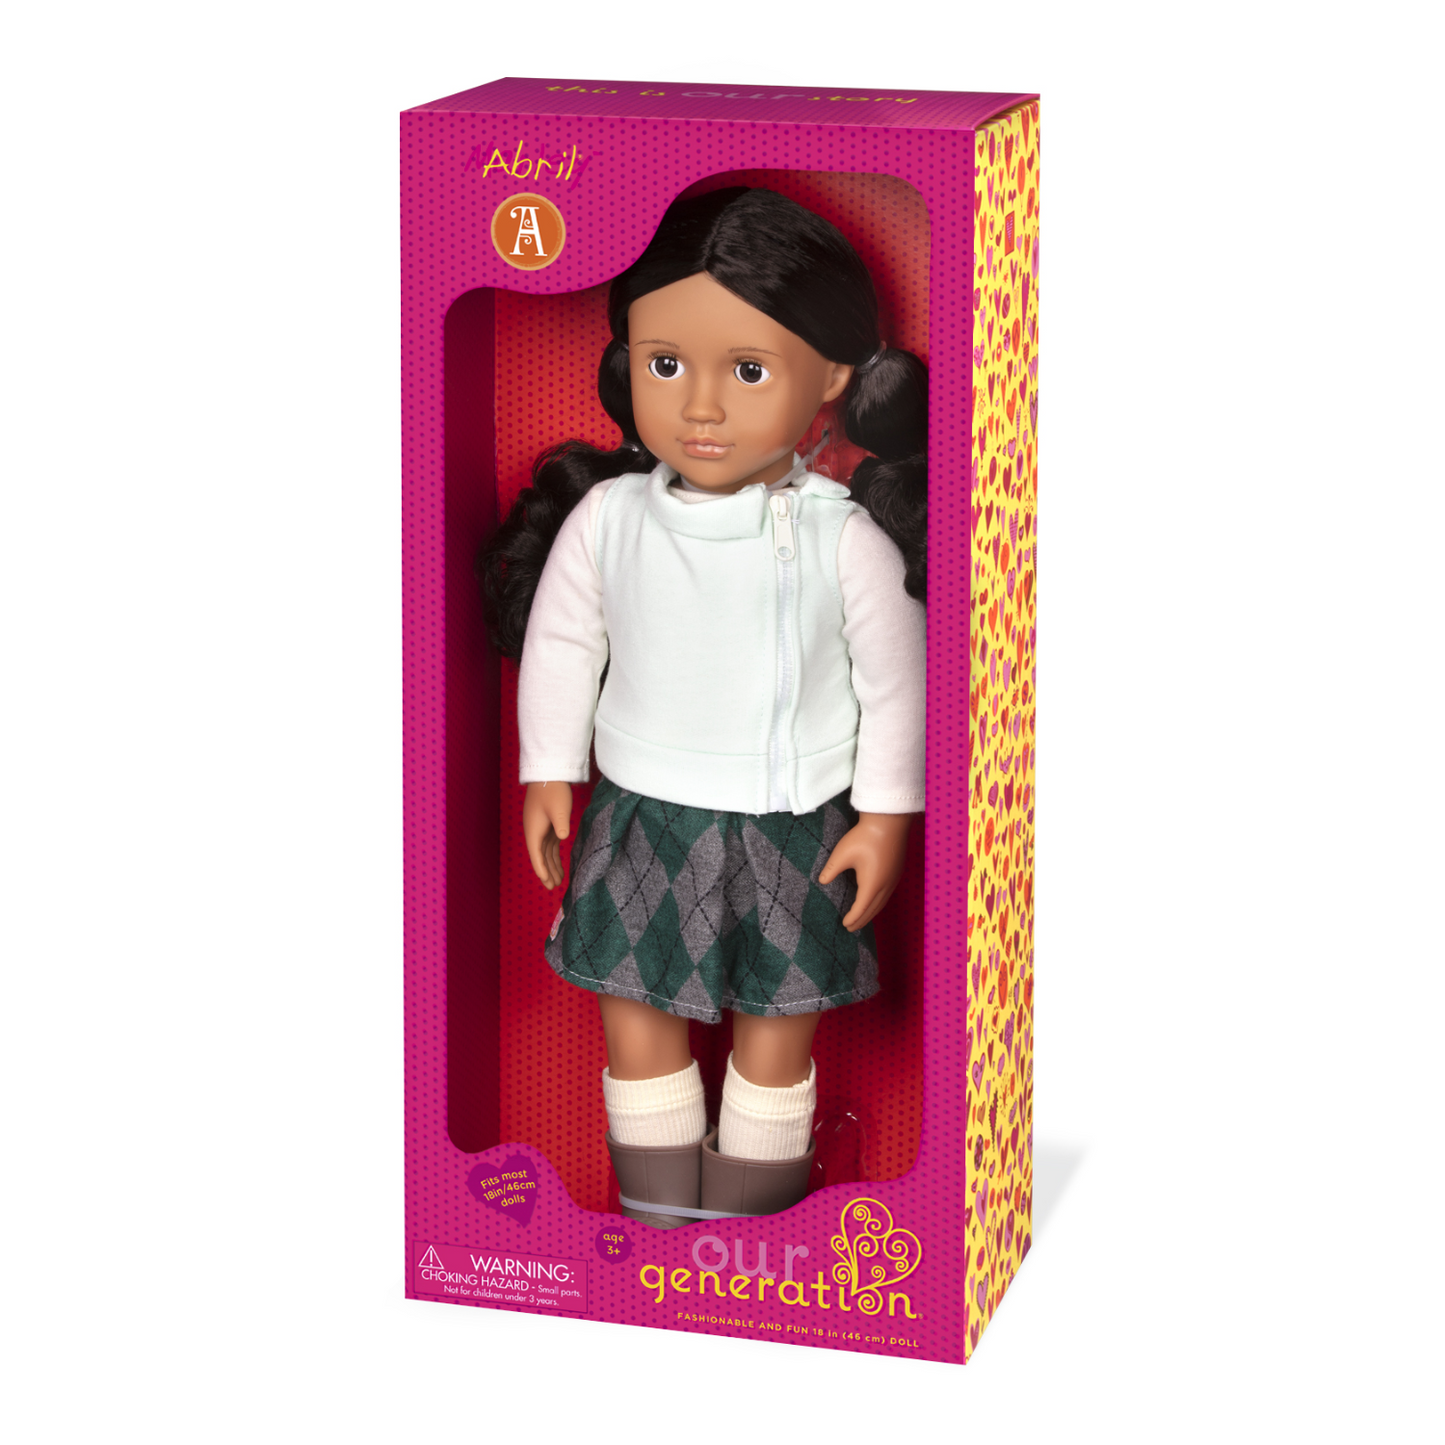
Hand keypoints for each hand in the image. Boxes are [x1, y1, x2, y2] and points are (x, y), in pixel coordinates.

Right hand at [523, 781, 572, 889]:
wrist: (549, 775)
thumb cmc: (553, 790)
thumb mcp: (559, 808)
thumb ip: (561, 824)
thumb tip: (562, 838)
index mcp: (534, 830)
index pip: (537, 855)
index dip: (542, 870)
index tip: (547, 883)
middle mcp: (534, 832)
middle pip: (540, 857)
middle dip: (547, 872)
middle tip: (554, 888)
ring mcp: (541, 829)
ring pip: (545, 853)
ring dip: (551, 866)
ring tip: (558, 881)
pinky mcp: (548, 825)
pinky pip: (549, 846)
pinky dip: (553, 856)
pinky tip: (558, 864)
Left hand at [818, 812, 912, 932]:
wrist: (888, 820)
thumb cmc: (865, 836)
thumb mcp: (842, 853)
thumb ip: (831, 870)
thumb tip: (822, 882)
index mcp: (872, 884)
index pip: (861, 908)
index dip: (853, 918)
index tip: (845, 925)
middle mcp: (886, 885)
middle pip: (874, 910)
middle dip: (862, 920)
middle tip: (851, 928)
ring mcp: (894, 879)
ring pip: (882, 903)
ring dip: (871, 913)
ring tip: (862, 919)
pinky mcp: (896, 871)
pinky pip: (887, 894)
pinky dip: (878, 903)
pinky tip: (873, 900)